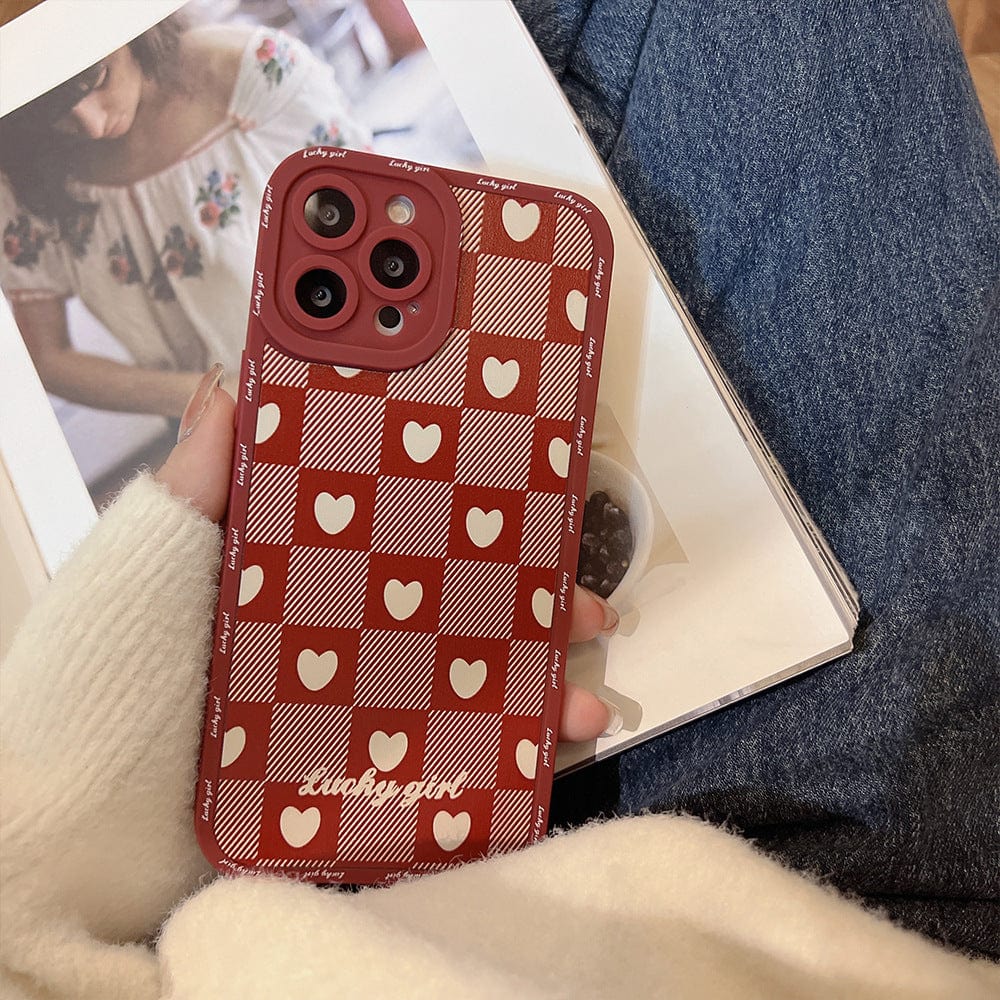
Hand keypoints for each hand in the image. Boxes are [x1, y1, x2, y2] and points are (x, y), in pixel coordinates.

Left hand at [156, 368, 621, 741]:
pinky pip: (456, 748)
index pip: (421, 525)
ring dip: (544, 685)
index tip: (543, 496)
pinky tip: (551, 743)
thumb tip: (233, 373)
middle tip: (589, 607)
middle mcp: (361, 623)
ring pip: (479, 677)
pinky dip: (513, 747)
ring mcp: (370, 692)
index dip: (486, 513)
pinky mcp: (372, 755)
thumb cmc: (133, 651)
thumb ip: (205, 465)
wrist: (102, 789)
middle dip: (541, 604)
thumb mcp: (171, 542)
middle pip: (471, 603)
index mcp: (328, 563)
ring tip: (584, 699)